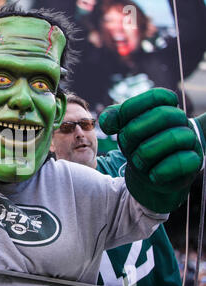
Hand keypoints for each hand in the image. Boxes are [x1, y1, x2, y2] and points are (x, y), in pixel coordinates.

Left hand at [99, 88, 202, 211]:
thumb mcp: (123, 129)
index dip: (132, 108)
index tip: (120, 126)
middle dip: (135, 131)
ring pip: (174, 137)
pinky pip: (183, 161)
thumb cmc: (137, 145)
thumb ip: (113, 118)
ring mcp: (190, 140)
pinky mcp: (194, 161)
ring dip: (146, 152)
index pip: (157, 96)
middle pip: (163, 114)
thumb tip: (106, 121)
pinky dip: (162, 170)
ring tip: (137, 162)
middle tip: (126, 146)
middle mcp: (180, 120)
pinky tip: (152, 175)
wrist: (150, 174)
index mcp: (164, 107)